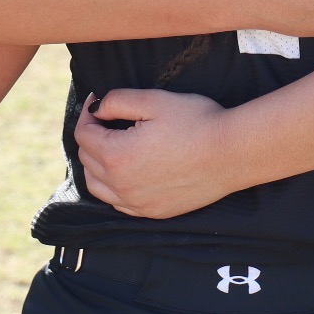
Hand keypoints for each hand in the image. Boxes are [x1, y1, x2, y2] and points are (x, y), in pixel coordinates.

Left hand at [75, 87, 236, 217]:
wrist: (230, 153)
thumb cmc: (195, 122)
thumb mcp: (153, 101)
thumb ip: (117, 101)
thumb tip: (97, 108)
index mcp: (116, 156)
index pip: (83, 134)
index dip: (88, 113)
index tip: (98, 101)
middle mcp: (121, 186)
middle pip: (86, 160)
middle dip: (92, 136)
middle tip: (108, 119)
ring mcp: (137, 203)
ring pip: (96, 186)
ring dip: (96, 164)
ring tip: (112, 145)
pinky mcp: (153, 212)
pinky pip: (118, 203)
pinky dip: (113, 187)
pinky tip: (127, 171)